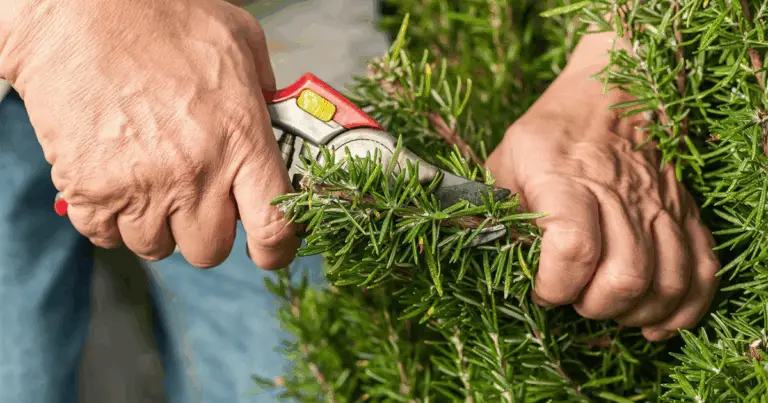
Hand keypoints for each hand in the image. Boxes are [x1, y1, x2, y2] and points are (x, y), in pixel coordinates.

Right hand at [0, 0, 297, 268]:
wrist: (77, 12)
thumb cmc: (162, 17)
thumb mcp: (238, 42)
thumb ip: (266, 92)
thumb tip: (277, 126)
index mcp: (241, 141)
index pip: (274, 230)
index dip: (277, 250)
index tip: (271, 248)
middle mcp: (194, 174)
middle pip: (211, 250)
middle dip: (208, 229)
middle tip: (197, 196)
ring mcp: (140, 188)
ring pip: (157, 247)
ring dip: (157, 223)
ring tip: (151, 178)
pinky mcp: (90, 192)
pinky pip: (107, 237)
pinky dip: (111, 218)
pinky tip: (116, 179)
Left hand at [485, 62, 719, 341]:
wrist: (613, 89)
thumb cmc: (550, 133)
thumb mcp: (506, 162)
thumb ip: (494, 212)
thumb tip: (488, 261)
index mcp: (564, 180)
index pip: (573, 250)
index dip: (553, 285)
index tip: (539, 287)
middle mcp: (619, 194)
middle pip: (625, 277)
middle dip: (594, 306)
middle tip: (574, 296)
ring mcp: (660, 204)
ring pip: (666, 281)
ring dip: (635, 311)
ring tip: (607, 307)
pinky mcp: (685, 212)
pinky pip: (702, 271)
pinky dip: (685, 307)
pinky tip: (653, 320)